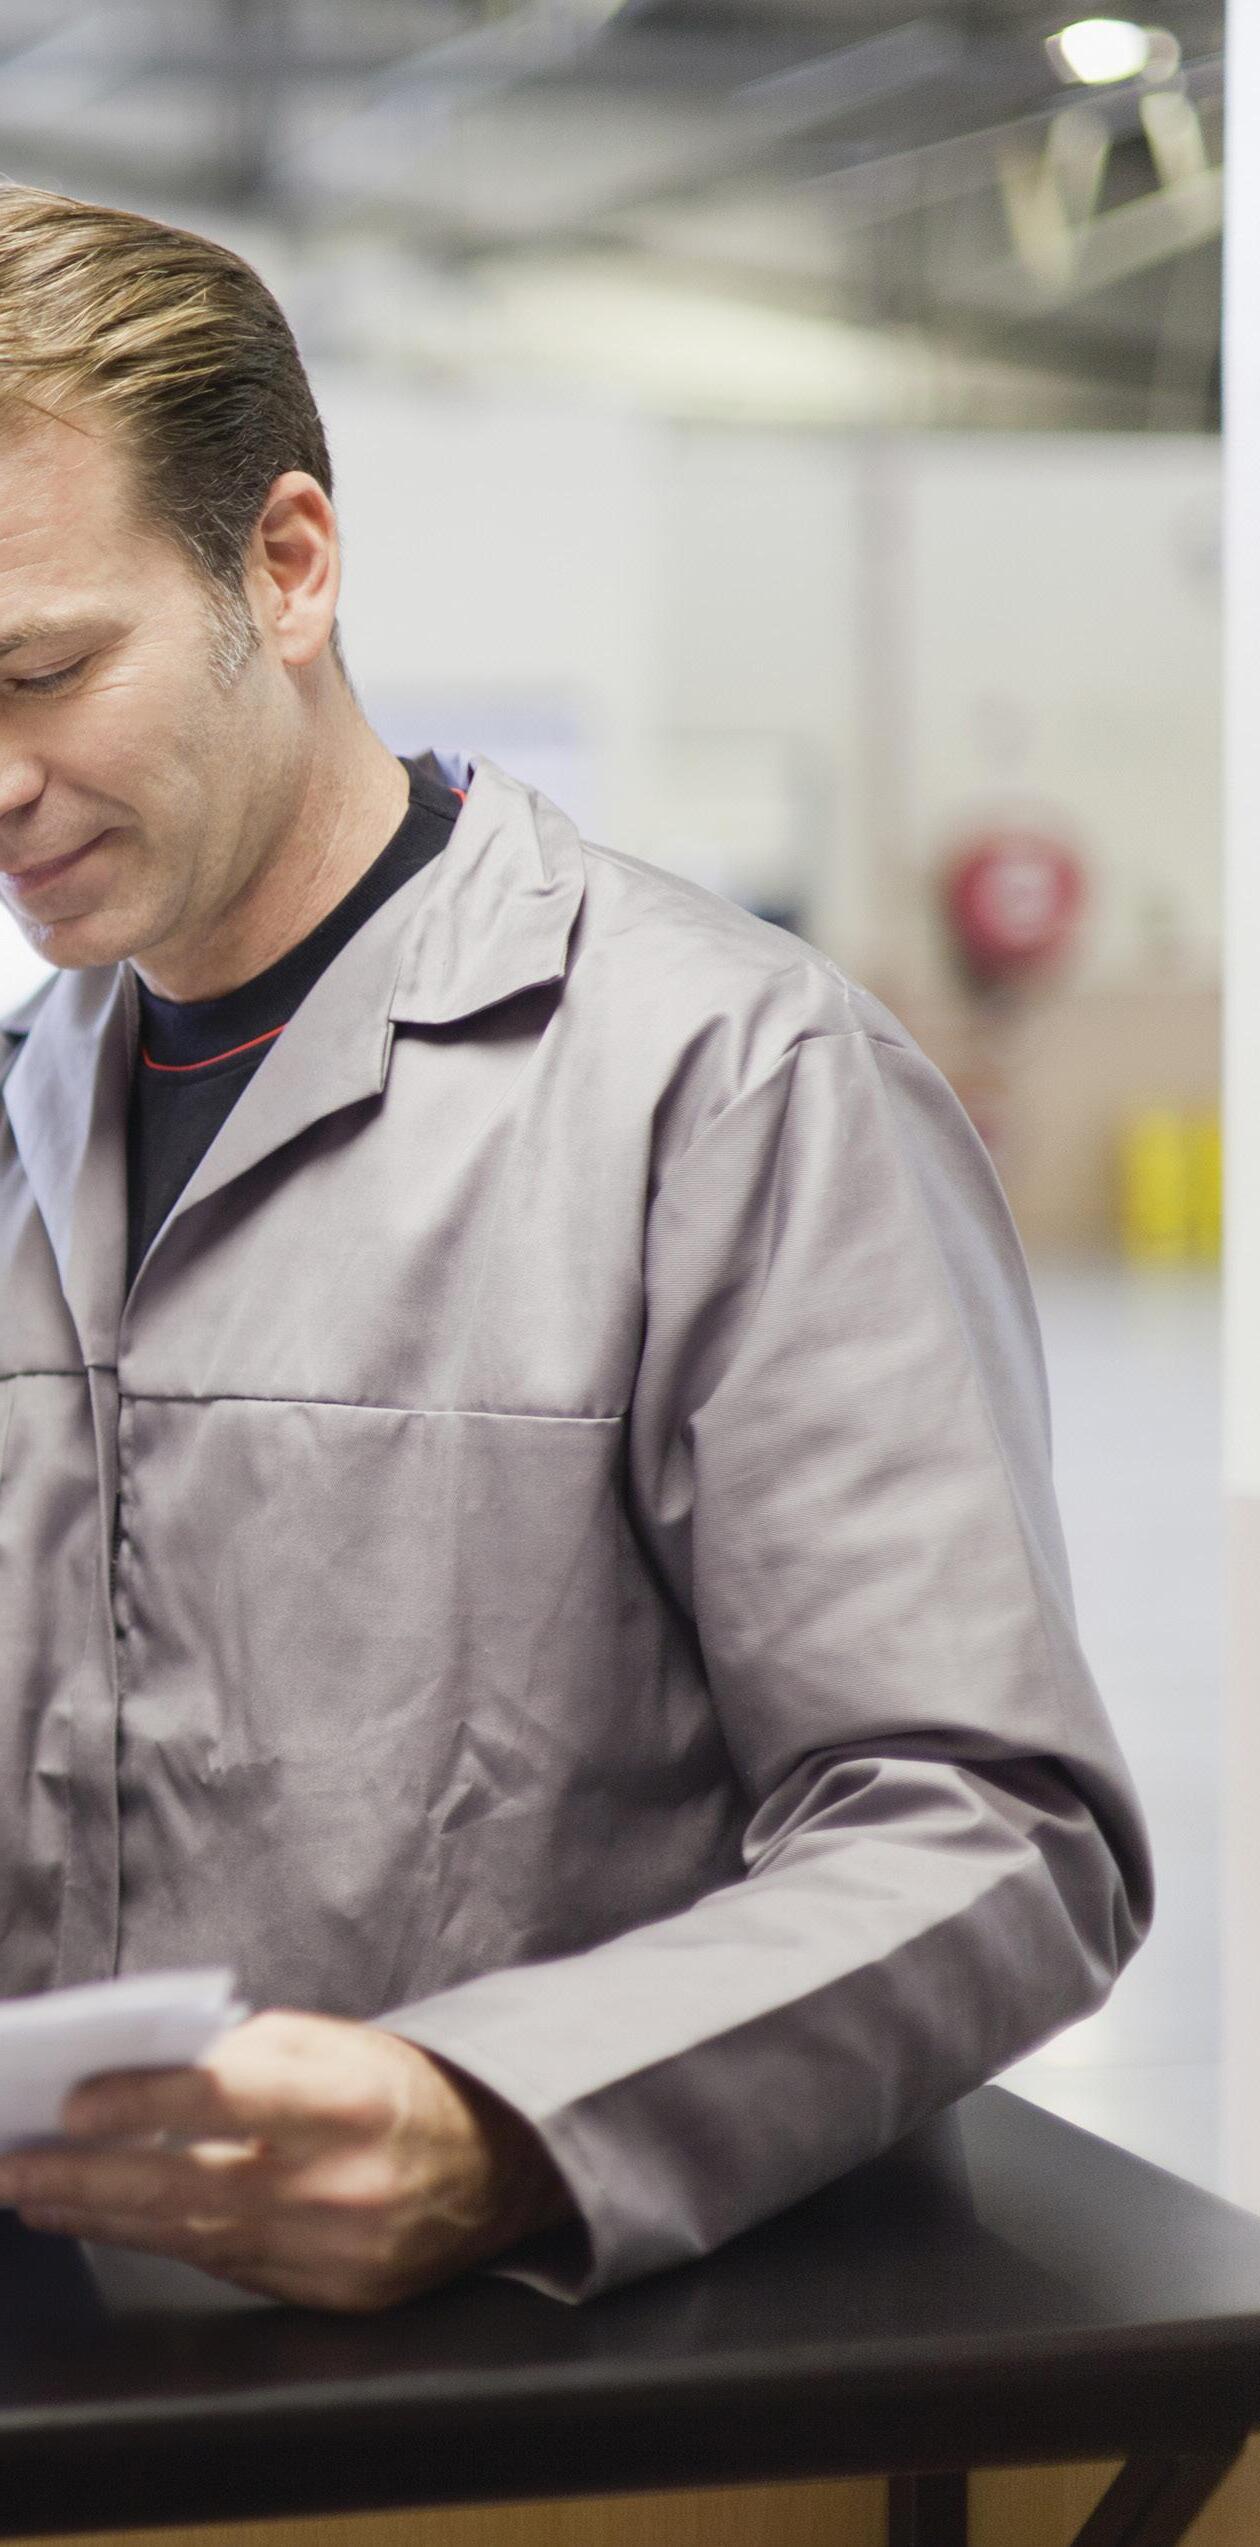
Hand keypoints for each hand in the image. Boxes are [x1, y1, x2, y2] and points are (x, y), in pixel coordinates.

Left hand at [0, 2009, 573, 2310]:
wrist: (497, 2165)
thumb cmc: (400, 2086)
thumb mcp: (337, 2041)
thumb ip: (247, 2054)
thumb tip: (142, 2075)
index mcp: (352, 2097)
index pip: (225, 2098)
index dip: (141, 2103)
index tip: (71, 2102)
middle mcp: (347, 2181)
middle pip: (189, 2185)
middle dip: (88, 2178)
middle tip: (18, 2169)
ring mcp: (340, 2251)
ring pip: (195, 2238)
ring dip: (106, 2218)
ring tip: (42, 2198)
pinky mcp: (334, 2298)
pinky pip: (229, 2269)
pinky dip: (166, 2243)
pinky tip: (115, 2223)